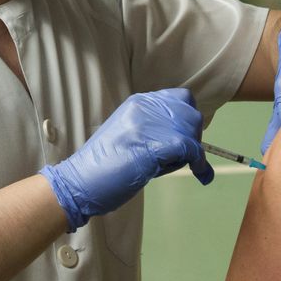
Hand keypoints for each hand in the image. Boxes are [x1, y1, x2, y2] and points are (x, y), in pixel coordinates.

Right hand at [40, 89, 209, 231]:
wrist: (79, 182)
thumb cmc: (101, 167)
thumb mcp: (128, 136)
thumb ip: (152, 131)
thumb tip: (181, 139)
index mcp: (137, 103)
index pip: (179, 98)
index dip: (187, 118)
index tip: (186, 138)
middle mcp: (145, 108)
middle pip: (190, 112)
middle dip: (194, 135)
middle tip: (188, 156)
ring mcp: (149, 125)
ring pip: (191, 129)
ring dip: (193, 150)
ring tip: (182, 167)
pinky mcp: (154, 145)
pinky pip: (191, 148)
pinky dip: (200, 163)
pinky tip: (201, 175)